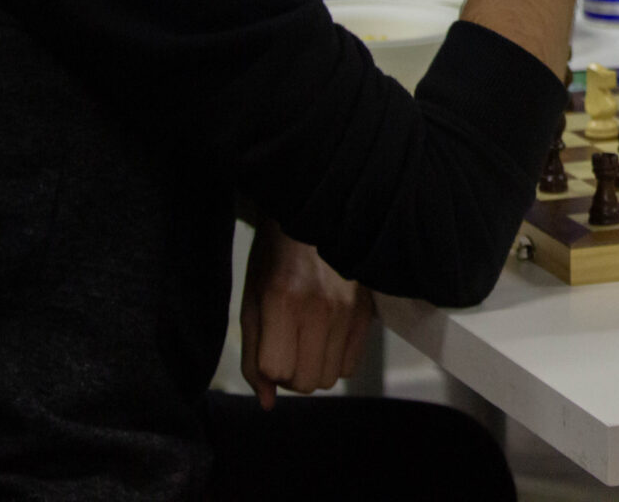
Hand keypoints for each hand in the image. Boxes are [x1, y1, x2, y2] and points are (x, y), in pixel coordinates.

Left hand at [238, 217, 373, 408]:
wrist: (317, 216)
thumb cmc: (275, 256)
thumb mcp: (251, 300)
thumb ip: (253, 355)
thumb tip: (266, 401)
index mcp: (282, 300)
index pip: (276, 370)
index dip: (268, 366)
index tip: (268, 347)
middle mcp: (319, 308)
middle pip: (306, 382)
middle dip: (290, 373)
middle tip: (287, 346)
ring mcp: (348, 310)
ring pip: (330, 378)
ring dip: (314, 367)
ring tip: (308, 338)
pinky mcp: (367, 311)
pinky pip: (352, 364)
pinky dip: (336, 359)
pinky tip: (328, 334)